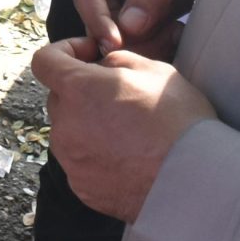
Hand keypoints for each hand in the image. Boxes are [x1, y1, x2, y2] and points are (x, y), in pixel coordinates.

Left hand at [33, 37, 212, 221]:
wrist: (194, 183)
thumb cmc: (178, 122)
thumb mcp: (154, 70)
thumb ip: (118, 60)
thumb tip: (102, 66)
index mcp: (79, 90)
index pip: (45, 61)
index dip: (65, 51)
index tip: (89, 56)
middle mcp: (66, 126)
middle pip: (58, 98)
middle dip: (81, 92)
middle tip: (119, 97)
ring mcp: (72, 161)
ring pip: (69, 132)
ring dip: (88, 125)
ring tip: (128, 133)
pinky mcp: (82, 189)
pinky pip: (80, 163)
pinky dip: (96, 157)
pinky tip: (128, 159)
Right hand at [74, 0, 237, 54]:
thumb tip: (129, 26)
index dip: (97, 21)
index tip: (116, 46)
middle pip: (99, 16)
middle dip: (125, 36)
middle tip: (158, 45)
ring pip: (119, 30)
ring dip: (142, 42)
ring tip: (173, 36)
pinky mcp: (141, 8)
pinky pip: (138, 35)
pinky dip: (154, 42)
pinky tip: (176, 35)